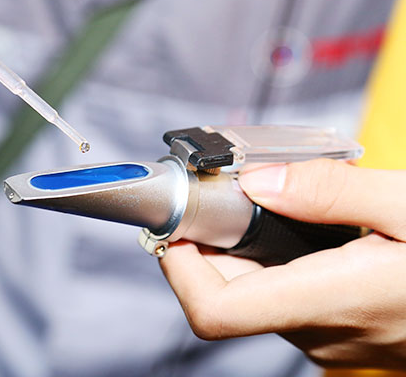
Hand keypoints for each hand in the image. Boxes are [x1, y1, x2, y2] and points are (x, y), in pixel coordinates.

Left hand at [160, 159, 405, 369]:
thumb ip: (330, 190)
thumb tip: (259, 181)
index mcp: (338, 300)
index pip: (217, 311)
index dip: (179, 269)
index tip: (177, 224)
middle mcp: (323, 331)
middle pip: (229, 294)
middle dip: (212, 243)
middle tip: (222, 194)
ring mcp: (332, 339)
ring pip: (256, 294)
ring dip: (245, 249)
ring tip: (269, 203)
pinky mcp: (341, 332)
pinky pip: (286, 298)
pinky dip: (275, 263)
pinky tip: (301, 229)